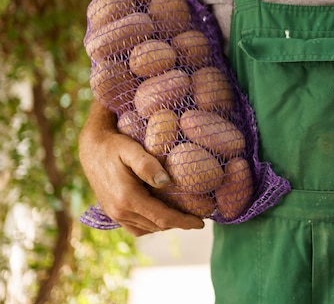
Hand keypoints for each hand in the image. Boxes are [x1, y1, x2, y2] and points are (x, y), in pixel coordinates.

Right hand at [79, 102, 204, 235]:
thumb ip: (147, 165)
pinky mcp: (113, 213)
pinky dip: (152, 225)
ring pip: (148, 228)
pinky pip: (136, 228)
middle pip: (157, 225)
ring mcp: (115, 215)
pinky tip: (162, 214)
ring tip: (183, 216)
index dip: (184, 222)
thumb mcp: (131, 149)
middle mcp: (120, 211)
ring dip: (166, 225)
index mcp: (127, 198)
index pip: (162, 217)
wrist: (91, 149)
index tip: (201, 223)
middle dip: (179, 224)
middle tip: (197, 218)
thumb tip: (166, 182)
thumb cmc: (114, 145)